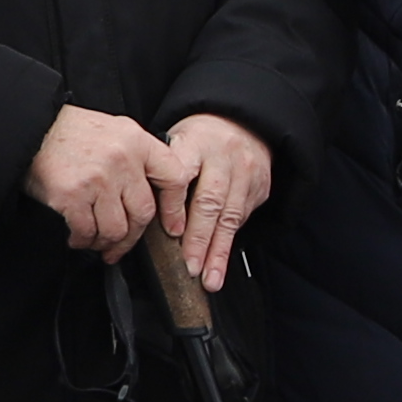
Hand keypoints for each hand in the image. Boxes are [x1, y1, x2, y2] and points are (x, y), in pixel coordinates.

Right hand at [26, 103, 174, 260]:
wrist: (32, 128)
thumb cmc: (74, 133)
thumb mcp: (117, 132)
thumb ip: (140, 159)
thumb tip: (158, 197)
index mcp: (138, 141)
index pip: (174, 178)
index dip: (175, 208)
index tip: (172, 227)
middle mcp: (122, 160)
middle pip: (143, 213)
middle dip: (133, 237)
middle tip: (121, 244)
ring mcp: (98, 179)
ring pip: (116, 229)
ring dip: (107, 243)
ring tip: (97, 241)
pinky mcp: (71, 196)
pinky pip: (87, 231)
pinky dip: (83, 241)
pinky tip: (78, 237)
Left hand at [157, 113, 273, 290]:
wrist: (242, 123)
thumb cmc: (199, 141)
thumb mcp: (175, 142)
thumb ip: (162, 172)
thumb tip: (142, 214)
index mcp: (195, 143)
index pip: (182, 175)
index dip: (175, 207)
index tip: (170, 232)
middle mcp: (224, 158)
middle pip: (210, 202)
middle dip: (199, 239)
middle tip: (189, 267)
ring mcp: (246, 173)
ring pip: (231, 217)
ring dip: (218, 252)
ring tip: (209, 279)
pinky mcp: (260, 187)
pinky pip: (243, 219)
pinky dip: (230, 243)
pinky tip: (220, 264)